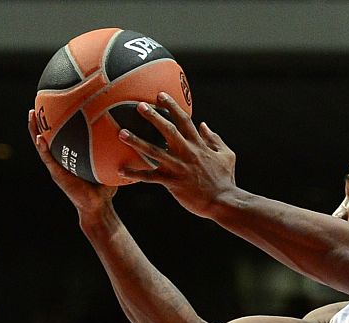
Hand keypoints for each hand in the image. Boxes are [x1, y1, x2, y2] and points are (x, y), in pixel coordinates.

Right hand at [28, 108, 116, 219]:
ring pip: (42, 145)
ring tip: (31, 115)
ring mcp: (57, 167)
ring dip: (35, 130)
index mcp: (69, 157)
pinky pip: (48, 159)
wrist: (98, 206)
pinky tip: (40, 138)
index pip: (60, 136)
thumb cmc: (105, 188)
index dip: (55, 122)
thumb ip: (113, 152)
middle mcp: (61, 160)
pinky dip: (43, 148)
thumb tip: (129, 134)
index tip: (52, 104)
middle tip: (36, 104)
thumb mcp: (108, 165)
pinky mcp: (57, 175)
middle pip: (47, 136)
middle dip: (40, 121)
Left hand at [118, 94, 236, 217]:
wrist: (223, 201)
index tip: (160, 95)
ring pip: (154, 151)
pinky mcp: (172, 182)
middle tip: (139, 106)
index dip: (172, 106)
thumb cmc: (226, 179)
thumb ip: (214, 139)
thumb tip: (203, 125)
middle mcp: (186, 152)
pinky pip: (150, 177)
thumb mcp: (227, 155)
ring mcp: (178, 167)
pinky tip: (121, 170)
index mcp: (198, 145)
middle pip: (167, 130)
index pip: (184, 120)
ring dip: (136, 141)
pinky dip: (135, 174)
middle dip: (153, 116)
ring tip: (121, 133)